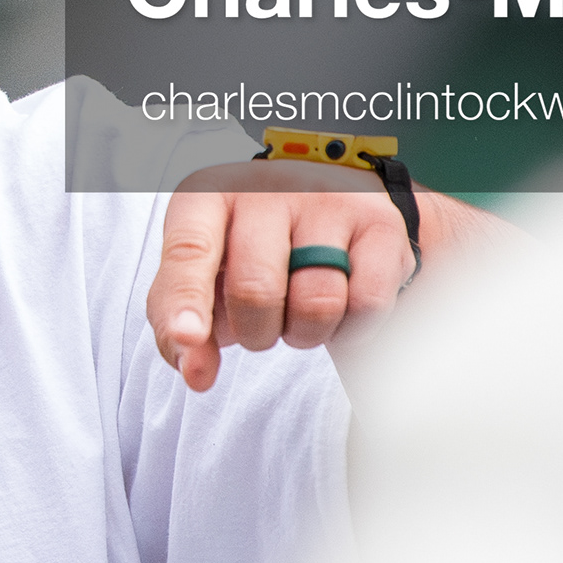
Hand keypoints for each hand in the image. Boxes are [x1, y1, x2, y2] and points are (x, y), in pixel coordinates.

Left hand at [146, 161, 416, 390]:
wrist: (328, 206)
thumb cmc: (251, 252)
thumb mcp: (203, 279)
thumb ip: (181, 330)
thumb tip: (196, 374)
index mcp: (208, 197)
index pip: (189, 250)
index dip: (186, 299)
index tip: (188, 337)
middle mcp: (266, 188)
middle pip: (256, 291)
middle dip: (256, 332)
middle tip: (263, 322)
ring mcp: (327, 200)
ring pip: (316, 303)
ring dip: (305, 333)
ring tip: (300, 310)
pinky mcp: (380, 224)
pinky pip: (367, 306)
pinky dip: (351, 329)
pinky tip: (340, 308)